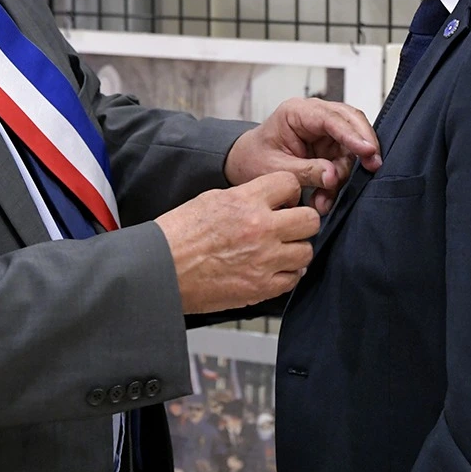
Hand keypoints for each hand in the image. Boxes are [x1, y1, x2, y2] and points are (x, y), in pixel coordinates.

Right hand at [155, 171, 319, 313]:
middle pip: (310, 220)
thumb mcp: (211, 200)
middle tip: (288, 227)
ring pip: (306, 251)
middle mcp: (261, 229)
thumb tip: (268, 201)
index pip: (291, 184)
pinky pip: (293, 279)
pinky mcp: (261, 287)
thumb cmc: (178, 235)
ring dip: (295, 250)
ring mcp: (264, 260)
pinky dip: (286, 275)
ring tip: (278, 251)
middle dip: (301, 222)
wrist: (160, 269)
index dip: (290, 192)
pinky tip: (271, 270)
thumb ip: (245, 198)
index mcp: (246, 201)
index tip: (285, 201)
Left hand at [226, 98, 382, 214]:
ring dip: (345, 173)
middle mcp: (314, 117)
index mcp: (297, 112)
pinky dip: (337, 181)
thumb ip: (305, 171)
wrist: (244, 164)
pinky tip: (325, 198)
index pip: (332, 118)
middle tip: (372, 167)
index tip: (367, 151)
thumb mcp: (275, 168)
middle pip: (351, 122)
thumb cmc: (253, 159)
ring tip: (326, 198)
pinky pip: (343, 161)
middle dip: (363, 145)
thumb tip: (333, 175)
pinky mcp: (328, 147)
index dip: (352, 134)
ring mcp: (323, 131)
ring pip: (350, 145)